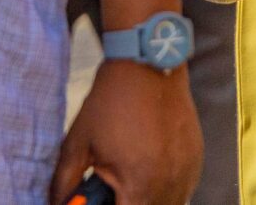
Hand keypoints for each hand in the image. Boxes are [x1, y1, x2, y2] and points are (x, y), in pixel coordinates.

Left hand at [53, 61, 200, 204]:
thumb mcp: (77, 144)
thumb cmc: (110, 104)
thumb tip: (58, 203)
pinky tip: (151, 180)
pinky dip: (168, 192)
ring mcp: (188, 167)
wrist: (148, 65)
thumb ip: (64, 185)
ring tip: (131, 190)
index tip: (100, 201)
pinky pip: (185, 189)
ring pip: (173, 204)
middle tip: (114, 195)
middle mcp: (170, 180)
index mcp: (140, 182)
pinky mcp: (197, 155)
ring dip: (152, 202)